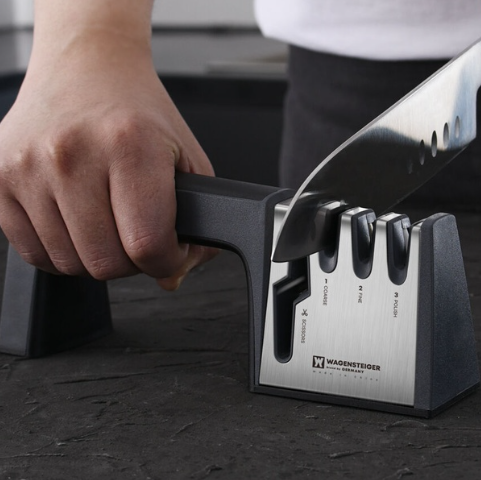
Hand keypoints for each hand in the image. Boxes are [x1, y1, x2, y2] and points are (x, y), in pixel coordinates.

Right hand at [0, 3, 214, 285]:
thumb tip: (171, 277)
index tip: (169, 250)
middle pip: (107, 264)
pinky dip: (64, 249)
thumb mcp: (186, 160)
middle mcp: (72, 154)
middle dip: (132, 261)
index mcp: (129, 145)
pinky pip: (35, 253)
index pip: (148, 244)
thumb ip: (192, 223)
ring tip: (107, 220)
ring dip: (96, 255)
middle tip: (137, 232)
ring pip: (70, 264)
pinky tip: (78, 219)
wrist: (87, 69)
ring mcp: (27, 167)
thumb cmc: (138, 113)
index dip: (167, 260)